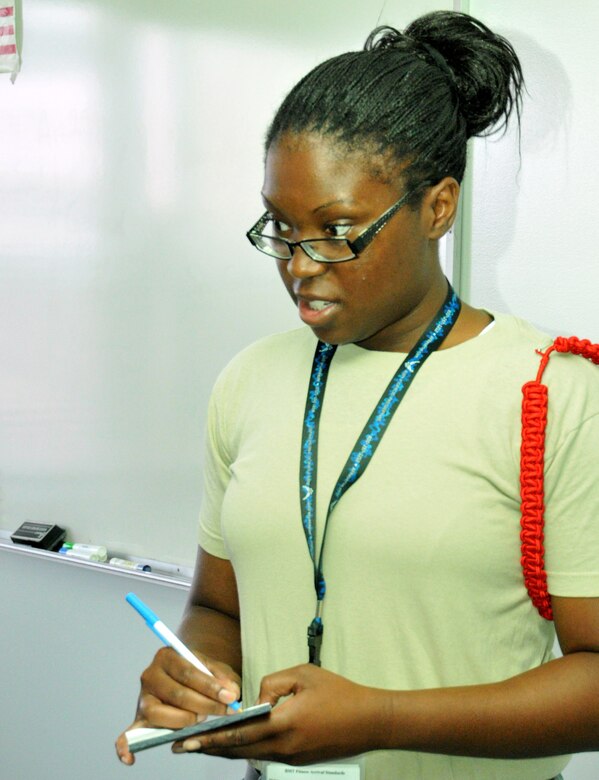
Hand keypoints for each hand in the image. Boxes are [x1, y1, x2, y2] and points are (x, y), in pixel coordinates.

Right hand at [115, 647, 240, 765]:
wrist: (184, 675)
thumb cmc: (201, 672)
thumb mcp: (215, 668)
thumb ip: (224, 678)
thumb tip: (232, 693)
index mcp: (167, 655)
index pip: (188, 672)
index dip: (210, 687)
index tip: (230, 698)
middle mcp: (150, 675)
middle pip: (176, 694)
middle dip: (204, 705)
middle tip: (224, 712)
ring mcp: (142, 699)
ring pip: (159, 714)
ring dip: (184, 721)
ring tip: (200, 720)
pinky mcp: (139, 719)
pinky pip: (127, 735)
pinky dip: (125, 747)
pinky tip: (130, 758)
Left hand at [172, 664, 387, 764]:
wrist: (370, 720)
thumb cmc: (339, 693)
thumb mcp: (303, 674)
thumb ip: (273, 682)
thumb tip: (256, 698)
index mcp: (283, 724)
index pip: (238, 733)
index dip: (210, 737)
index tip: (188, 738)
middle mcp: (284, 746)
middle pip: (238, 749)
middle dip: (209, 747)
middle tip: (183, 746)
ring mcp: (291, 757)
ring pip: (250, 754)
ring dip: (226, 749)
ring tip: (203, 744)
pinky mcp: (299, 759)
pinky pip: (266, 754)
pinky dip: (247, 748)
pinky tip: (237, 742)